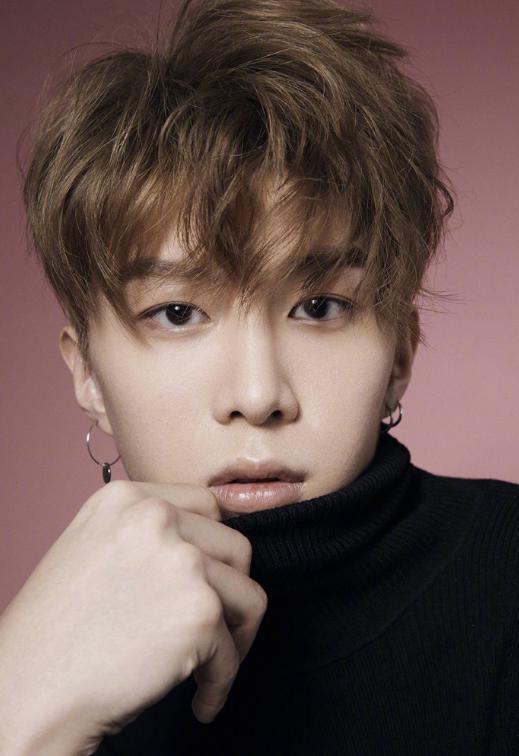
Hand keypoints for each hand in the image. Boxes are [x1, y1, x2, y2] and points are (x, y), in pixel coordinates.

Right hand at [0, 480, 266, 754]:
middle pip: (235, 547)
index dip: (215, 548)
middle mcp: (157, 518)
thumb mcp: (91, 547)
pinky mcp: (199, 612)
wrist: (29, 689)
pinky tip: (200, 700)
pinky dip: (221, 682)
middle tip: (217, 630)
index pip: (207, 504)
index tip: (213, 579)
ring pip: (248, 596)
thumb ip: (145, 534)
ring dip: (235, 637)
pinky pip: (233, 651)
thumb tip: (201, 548)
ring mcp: (182, 562)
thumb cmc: (54, 631)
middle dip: (232, 593)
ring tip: (211, 667)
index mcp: (127, 498)